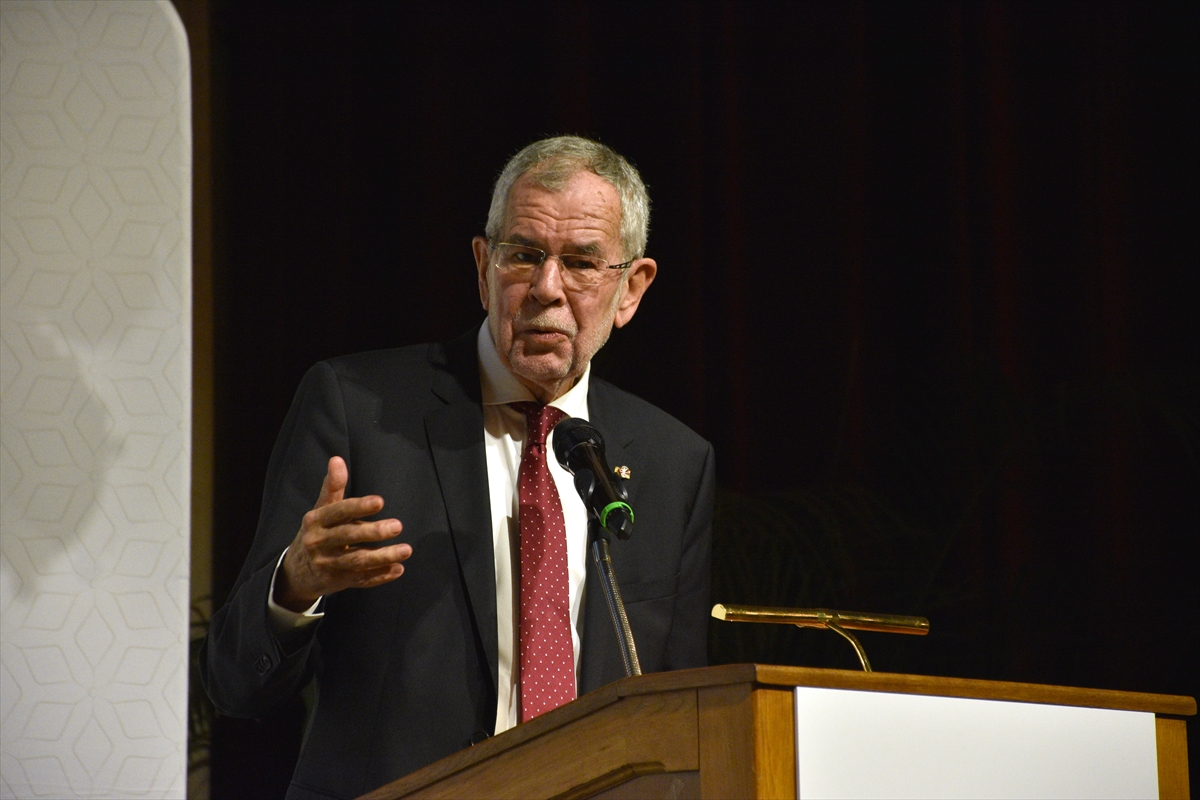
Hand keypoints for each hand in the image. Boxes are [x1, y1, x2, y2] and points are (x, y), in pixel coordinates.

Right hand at [274, 456, 411, 611]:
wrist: (295, 572)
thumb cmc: (316, 533)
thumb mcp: (320, 510)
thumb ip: (332, 487)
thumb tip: (337, 459)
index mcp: (315, 520)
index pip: (338, 512)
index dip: (358, 507)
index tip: (380, 502)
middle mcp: (318, 543)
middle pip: (348, 537)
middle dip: (374, 532)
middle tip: (398, 525)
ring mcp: (327, 564)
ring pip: (357, 561)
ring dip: (383, 557)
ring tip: (406, 550)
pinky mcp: (337, 582)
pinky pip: (361, 580)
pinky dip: (380, 576)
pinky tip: (398, 569)